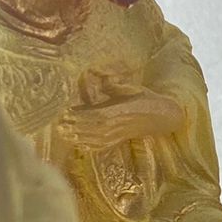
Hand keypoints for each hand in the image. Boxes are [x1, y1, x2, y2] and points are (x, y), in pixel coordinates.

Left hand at [63, 88, 182, 150]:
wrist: (163, 116)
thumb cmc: (146, 98)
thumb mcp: (130, 87)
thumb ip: (113, 85)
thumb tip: (95, 74)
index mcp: (120, 110)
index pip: (96, 115)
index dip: (81, 115)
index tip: (65, 112)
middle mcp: (118, 125)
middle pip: (92, 128)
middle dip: (75, 127)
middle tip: (58, 125)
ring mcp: (119, 135)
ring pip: (95, 138)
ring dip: (78, 137)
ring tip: (64, 135)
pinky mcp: (120, 140)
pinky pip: (103, 146)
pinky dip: (90, 146)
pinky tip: (80, 145)